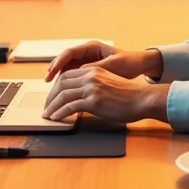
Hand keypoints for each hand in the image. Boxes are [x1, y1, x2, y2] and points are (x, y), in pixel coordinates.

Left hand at [42, 66, 168, 122]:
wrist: (141, 99)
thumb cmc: (128, 96)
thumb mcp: (108, 84)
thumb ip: (94, 86)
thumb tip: (81, 98)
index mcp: (94, 70)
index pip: (67, 75)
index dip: (56, 87)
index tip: (52, 96)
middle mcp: (90, 76)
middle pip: (62, 84)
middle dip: (51, 96)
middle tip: (47, 107)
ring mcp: (91, 87)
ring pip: (63, 95)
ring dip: (52, 106)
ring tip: (48, 115)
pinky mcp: (93, 100)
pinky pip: (70, 106)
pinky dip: (60, 113)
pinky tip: (56, 118)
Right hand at [44, 40, 162, 81]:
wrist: (140, 65)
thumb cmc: (128, 62)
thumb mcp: (113, 65)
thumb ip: (96, 68)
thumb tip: (79, 73)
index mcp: (91, 47)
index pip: (69, 53)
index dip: (58, 62)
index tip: (51, 73)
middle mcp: (87, 52)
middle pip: (65, 60)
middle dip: (55, 71)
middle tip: (47, 82)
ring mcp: (87, 60)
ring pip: (68, 69)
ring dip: (60, 78)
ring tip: (53, 89)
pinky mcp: (89, 70)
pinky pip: (75, 75)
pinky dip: (69, 82)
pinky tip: (64, 92)